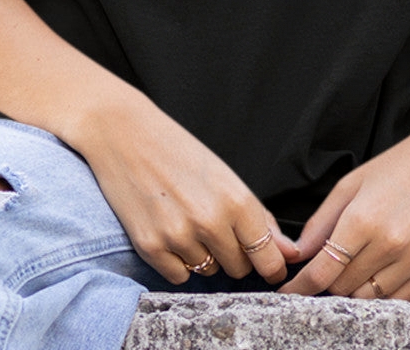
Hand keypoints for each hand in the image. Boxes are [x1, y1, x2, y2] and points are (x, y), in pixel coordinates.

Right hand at [77, 91, 298, 284]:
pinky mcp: (150, 247)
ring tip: (186, 219)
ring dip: (203, 255)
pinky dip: (177, 262)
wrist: (123, 133)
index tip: (270, 268)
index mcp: (236, 200)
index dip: (272, 266)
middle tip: (216, 226)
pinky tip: (168, 231)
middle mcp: (210, 222)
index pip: (267, 256)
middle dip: (234, 254)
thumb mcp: (224, 175)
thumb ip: (257, 217)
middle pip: (239, 268)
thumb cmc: (178, 150)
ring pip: (208, 272)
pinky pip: (178, 276)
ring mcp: (178, 236)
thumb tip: (286, 253)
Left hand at [279, 124, 409, 301]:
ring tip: (352, 269)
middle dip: (327, 281)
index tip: (288, 291)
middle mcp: (390, 244)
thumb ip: (322, 222)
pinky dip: (382, 293)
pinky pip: (400, 299)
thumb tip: (300, 253)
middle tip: (326, 268)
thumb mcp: (352, 184)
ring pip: (369, 298)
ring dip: (354, 289)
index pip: (323, 271)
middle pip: (343, 287)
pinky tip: (377, 275)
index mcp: (363, 219)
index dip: (301, 286)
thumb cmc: (400, 166)